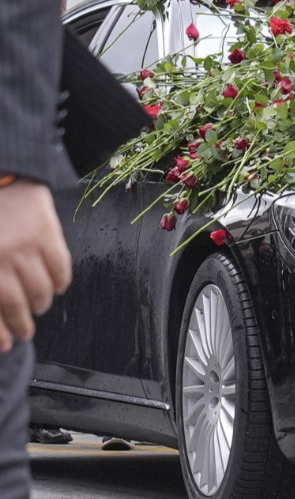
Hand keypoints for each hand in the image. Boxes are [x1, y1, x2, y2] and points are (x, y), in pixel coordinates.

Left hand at [0, 179, 71, 351]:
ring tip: (39, 307)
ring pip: (41, 290)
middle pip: (18, 305)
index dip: (0, 332)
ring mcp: (26, 247)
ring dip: (42, 304)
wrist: (3, 176)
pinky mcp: (48, 235)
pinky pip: (61, 268)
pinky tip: (57, 287)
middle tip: (25, 332)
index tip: (6, 345)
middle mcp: (2, 259)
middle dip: (22, 324)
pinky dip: (61, 282)